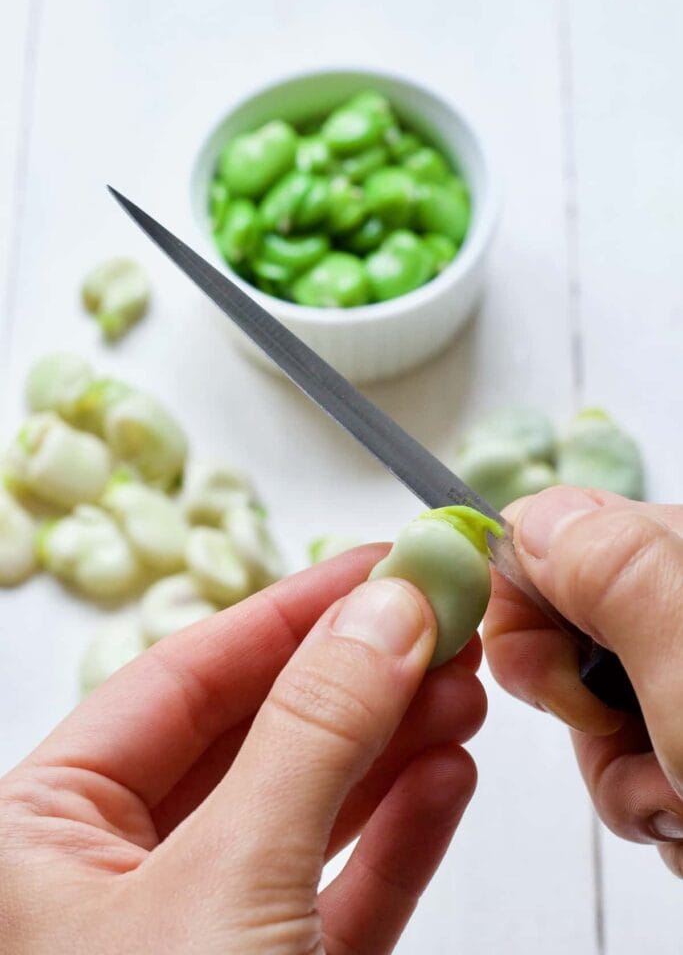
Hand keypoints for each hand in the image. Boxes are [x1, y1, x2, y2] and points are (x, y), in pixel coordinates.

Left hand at [0, 545, 484, 953]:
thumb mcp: (228, 880)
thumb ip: (311, 736)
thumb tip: (384, 613)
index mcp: (44, 832)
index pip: (184, 677)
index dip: (294, 610)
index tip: (380, 565)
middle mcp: (112, 876)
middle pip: (256, 736)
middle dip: (361, 677)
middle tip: (441, 620)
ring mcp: (194, 932)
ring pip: (305, 809)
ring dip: (393, 747)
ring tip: (460, 689)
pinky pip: (335, 891)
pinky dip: (397, 836)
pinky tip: (444, 777)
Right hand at [483, 486, 682, 876]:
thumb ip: (614, 571)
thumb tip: (531, 519)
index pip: (557, 529)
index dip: (523, 593)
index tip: (543, 663)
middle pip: (564, 626)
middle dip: (575, 701)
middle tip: (618, 731)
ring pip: (593, 706)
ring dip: (619, 770)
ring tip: (679, 798)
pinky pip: (629, 757)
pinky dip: (650, 799)